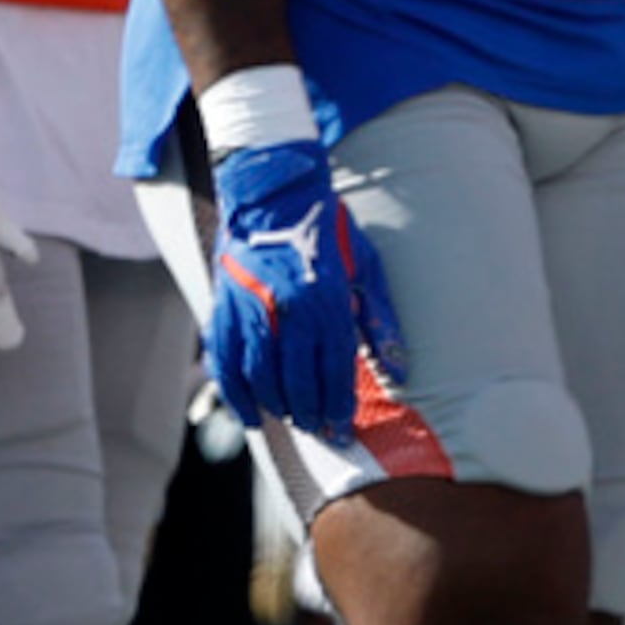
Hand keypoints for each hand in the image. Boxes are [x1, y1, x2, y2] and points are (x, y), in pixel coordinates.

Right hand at [207, 133, 402, 442]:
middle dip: (311, 413)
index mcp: (325, 300)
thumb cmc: (328, 232)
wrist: (274, 193)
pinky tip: (253, 414)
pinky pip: (227, 364)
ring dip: (280, 406)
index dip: (338, 404)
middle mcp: (286, 309)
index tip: (343, 429)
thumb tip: (400, 370)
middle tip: (322, 432)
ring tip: (296, 420)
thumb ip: (381, 321)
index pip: (334, 368)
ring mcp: (250, 310)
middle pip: (298, 379)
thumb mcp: (366, 268)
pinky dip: (238, 395)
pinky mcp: (223, 309)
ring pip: (262, 377)